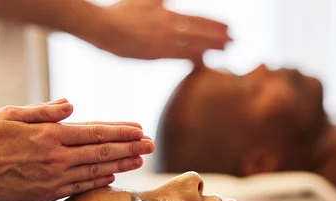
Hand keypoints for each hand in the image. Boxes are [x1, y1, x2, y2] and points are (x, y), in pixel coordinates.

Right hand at [0, 99, 153, 200]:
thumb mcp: (13, 113)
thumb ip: (46, 111)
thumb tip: (72, 106)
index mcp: (51, 134)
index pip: (96, 132)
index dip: (120, 131)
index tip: (140, 130)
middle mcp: (57, 157)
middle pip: (103, 152)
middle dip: (130, 147)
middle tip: (151, 145)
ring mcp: (53, 178)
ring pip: (96, 171)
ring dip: (121, 165)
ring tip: (140, 161)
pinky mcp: (45, 194)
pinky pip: (79, 187)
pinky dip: (99, 182)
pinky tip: (113, 177)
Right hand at [96, 0, 230, 60]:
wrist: (102, 27)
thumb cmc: (122, 11)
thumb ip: (163, 0)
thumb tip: (171, 0)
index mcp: (167, 14)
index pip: (198, 19)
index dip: (215, 24)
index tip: (228, 27)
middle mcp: (168, 29)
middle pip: (200, 33)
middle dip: (218, 37)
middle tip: (233, 41)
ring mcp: (161, 44)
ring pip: (192, 46)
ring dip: (211, 48)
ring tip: (225, 50)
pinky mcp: (153, 56)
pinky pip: (178, 57)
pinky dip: (193, 58)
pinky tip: (203, 60)